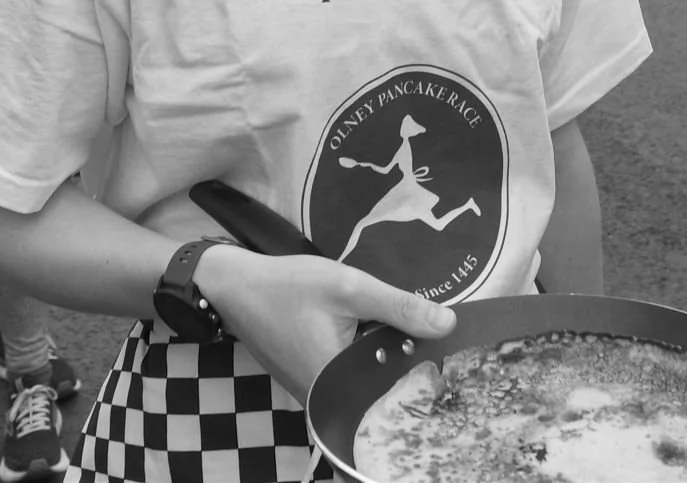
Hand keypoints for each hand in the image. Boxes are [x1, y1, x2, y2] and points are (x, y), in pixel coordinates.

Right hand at [200, 246, 455, 400]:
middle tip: (428, 328)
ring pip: (368, 380)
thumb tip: (449, 325)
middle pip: (384, 385)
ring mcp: (317, 395)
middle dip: (407, 358)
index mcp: (338, 384)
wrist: (236, 286)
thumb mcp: (350, 288)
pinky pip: (350, 376)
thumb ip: (400, 307)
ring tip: (405, 329)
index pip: (399, 385)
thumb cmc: (289, 286)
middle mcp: (326, 400)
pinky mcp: (311, 384)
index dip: (428, 362)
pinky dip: (365, 357)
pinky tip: (375, 335)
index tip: (450, 342)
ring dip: (386, 356)